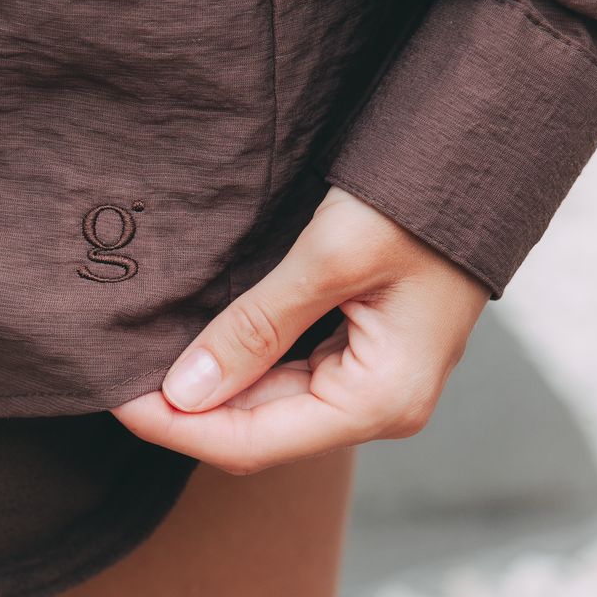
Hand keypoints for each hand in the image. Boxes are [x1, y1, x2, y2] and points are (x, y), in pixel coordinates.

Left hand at [109, 186, 490, 472]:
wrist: (483, 154)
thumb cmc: (420, 201)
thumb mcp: (330, 257)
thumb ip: (255, 327)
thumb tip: (184, 391)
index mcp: (381, 400)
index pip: (252, 442)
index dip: (176, 427)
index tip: (114, 395)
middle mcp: (381, 406)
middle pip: (257, 431)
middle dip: (185, 408)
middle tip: (114, 371)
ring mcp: (374, 382)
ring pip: (268, 405)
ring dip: (209, 386)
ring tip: (144, 356)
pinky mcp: (365, 353)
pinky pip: (287, 375)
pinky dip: (239, 362)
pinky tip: (198, 342)